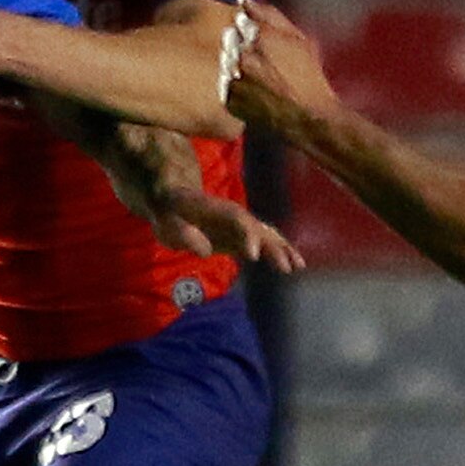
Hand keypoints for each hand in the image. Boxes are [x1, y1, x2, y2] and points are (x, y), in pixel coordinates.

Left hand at [147, 189, 305, 272]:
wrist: (172, 198)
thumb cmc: (167, 211)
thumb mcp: (166, 222)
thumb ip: (182, 233)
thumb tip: (204, 250)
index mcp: (215, 208)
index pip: (236, 219)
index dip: (246, 235)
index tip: (253, 255)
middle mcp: (232, 214)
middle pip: (256, 227)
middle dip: (272, 246)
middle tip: (286, 267)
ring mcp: (238, 223)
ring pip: (265, 233)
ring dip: (282, 248)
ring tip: (298, 265)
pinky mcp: (240, 234)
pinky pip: (263, 240)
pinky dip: (279, 250)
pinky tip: (293, 264)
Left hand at [219, 0, 339, 136]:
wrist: (309, 118)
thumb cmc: (308, 77)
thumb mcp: (298, 40)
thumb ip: (270, 16)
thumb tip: (241, 0)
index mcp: (259, 35)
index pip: (239, 20)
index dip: (250, 31)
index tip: (263, 44)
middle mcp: (243, 55)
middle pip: (229, 40)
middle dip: (240, 47)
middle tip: (264, 65)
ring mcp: (234, 78)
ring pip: (225, 63)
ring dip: (236, 67)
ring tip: (262, 81)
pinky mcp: (229, 99)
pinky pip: (224, 86)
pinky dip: (235, 87)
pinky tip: (255, 94)